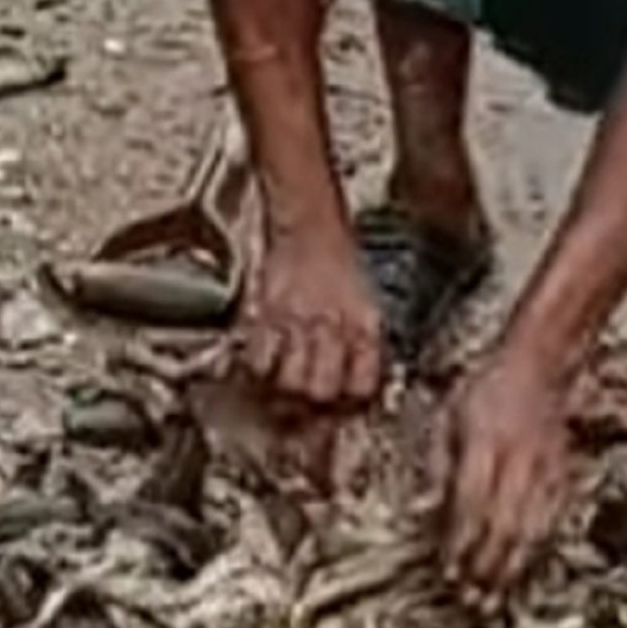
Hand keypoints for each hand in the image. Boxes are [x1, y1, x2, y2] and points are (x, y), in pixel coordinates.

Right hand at [237, 220, 385, 411]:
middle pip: (321, 390)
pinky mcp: (265, 315)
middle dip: (316, 403)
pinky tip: (267, 366)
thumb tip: (357, 380)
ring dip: (287, 391)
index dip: (353, 400)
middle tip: (311, 403)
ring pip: (289, 382)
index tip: (345, 404)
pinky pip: (259, 360)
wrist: (310, 222)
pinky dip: (260, 370)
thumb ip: (363, 339)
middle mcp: (332, 326)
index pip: (362, 384)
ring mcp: (297, 322)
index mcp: (363, 324)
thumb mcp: (367, 299)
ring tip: (288, 387)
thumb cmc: (340, 260)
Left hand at [440, 340, 575, 591]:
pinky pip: (553, 519)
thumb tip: (425, 509)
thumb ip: (437, 464)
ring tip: (495, 598)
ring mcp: (546, 469)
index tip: (447, 572)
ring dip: (511, 567)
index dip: (459, 542)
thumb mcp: (447, 414)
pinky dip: (538, 548)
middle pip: (503, 524)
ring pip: (532, 529)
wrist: (541, 364)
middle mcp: (518, 459)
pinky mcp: (563, 474)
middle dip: (485, 567)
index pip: (471, 502)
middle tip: (470, 601)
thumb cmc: (488, 387)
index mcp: (484, 441)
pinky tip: (525, 567)